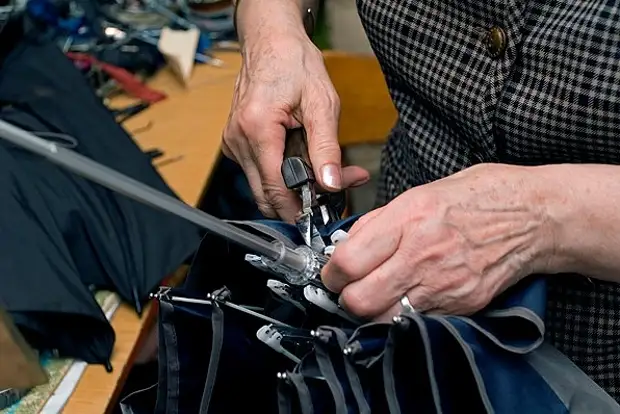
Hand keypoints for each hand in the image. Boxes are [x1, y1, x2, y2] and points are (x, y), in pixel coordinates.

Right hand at [222, 30, 368, 221]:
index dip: (298, 208)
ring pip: (261, 186)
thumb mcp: (322, 104)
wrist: (271, 41)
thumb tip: (331, 183)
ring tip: (320, 174)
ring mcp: (233, 142)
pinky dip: (279, 174)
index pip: (274, 188)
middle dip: (297, 203)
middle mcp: (238, 139)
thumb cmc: (294, 64)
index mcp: (257, 128)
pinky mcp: (236, 142)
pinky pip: (257, 171)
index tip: (320, 215)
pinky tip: (299, 161)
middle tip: (328, 197)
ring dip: (290, 189)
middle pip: (265, 194)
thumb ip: (327, 148)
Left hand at [321, 164, 556, 319]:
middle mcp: (423, 255)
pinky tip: (407, 298)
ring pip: (384, 319)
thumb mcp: (419, 192)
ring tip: (377, 295)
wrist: (532, 216)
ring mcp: (444, 285)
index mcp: (408, 219)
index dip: (331, 274)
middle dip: (345, 298)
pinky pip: (416, 321)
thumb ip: (378, 223)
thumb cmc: (477, 197)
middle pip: (360, 301)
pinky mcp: (462, 306)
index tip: (333, 274)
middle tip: (349, 288)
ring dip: (372, 312)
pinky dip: (402, 316)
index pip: (348, 263)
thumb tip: (346, 246)